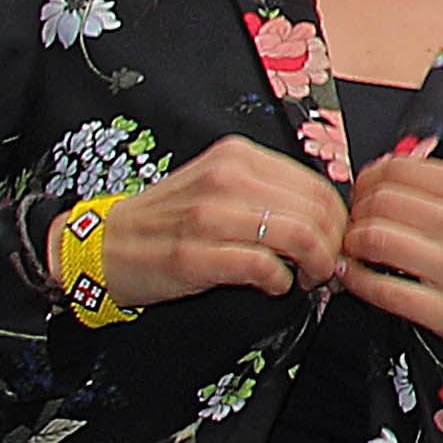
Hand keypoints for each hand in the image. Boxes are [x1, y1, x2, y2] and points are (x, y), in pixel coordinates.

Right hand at [69, 137, 346, 310]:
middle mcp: (226, 178)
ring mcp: (209, 216)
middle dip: (333, 247)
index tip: (337, 244)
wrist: (105, 245)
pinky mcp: (194, 255)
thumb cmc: (170, 220)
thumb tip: (329, 220)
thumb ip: (270, 194)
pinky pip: (264, 267)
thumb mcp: (220, 187)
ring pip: (299, 235)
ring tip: (306, 279)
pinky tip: (273, 286)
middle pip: (316, 211)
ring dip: (315, 265)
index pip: (317, 185)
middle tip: (328, 269)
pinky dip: (280, 282)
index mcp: (238, 157)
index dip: (338, 220)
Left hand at [340, 146, 442, 396]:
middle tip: (352, 225)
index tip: (362, 193)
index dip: (368, 179)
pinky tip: (357, 278)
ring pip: (376, 238)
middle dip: (354, 211)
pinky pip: (382, 289)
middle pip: (382, 200)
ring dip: (351, 244)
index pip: (400, 168)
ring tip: (353, 251)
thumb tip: (389, 178)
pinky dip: (356, 280)